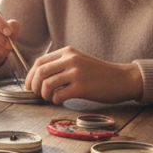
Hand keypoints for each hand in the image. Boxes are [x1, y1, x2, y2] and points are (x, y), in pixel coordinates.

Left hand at [26, 46, 143, 103]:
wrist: (123, 79)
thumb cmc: (99, 73)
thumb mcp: (78, 61)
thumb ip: (61, 64)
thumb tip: (39, 77)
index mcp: (67, 52)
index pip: (40, 62)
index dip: (30, 75)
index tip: (29, 85)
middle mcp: (71, 60)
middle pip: (40, 72)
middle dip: (34, 85)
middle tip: (36, 93)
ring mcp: (76, 73)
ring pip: (47, 83)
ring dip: (44, 93)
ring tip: (49, 97)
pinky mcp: (82, 87)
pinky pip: (59, 94)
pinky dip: (55, 99)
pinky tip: (59, 100)